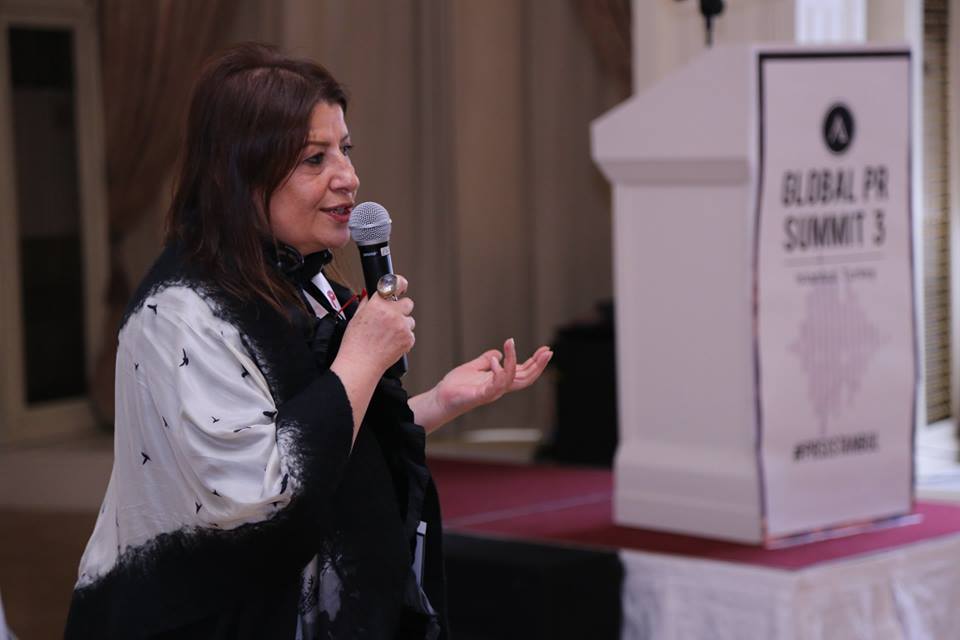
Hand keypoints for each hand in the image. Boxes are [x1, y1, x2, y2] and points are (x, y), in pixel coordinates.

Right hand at [337, 274, 414, 375]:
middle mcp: (392, 313)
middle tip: (391, 317)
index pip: (395, 284)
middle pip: (407, 302)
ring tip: (388, 334)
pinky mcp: (408, 339)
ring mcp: (402, 326)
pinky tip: (391, 342)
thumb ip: (366, 304)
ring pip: (410, 320)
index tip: (401, 286)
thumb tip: (371, 296)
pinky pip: (410, 334)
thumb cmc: (355, 344)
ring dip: (402, 324)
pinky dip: (403, 338)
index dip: (400, 284)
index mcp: (378, 304)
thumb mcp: (356, 317)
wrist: (360, 364)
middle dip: (401, 308)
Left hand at [431, 338, 552, 423]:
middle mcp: (499, 387)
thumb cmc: (456, 386)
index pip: (523, 371)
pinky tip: (495, 359)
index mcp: (499, 381)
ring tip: (510, 342)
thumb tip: (497, 353)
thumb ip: (485, 360)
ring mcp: (492, 392)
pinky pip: (496, 385)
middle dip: (538, 365)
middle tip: (548, 351)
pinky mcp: (481, 395)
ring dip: (514, 360)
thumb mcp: (473, 368)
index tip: (546, 350)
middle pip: (525, 377)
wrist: (440, 399)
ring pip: (512, 379)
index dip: (535, 362)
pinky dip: (499, 372)